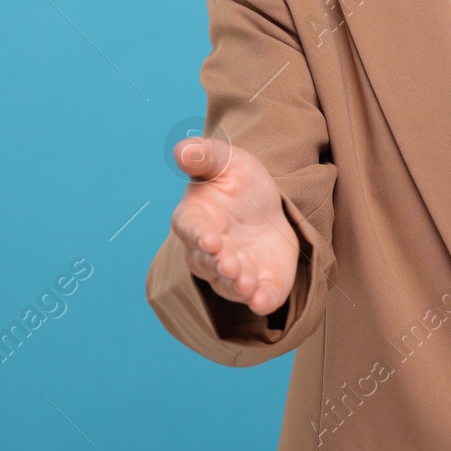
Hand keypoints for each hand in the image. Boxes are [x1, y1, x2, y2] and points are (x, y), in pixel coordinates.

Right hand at [170, 136, 299, 317]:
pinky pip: (257, 296)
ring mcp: (233, 269)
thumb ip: (205, 156)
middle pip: (209, 262)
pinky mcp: (260, 281)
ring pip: (229, 284)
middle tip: (231, 265)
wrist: (269, 204)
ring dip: (238, 285)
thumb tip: (181, 149)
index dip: (200, 235)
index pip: (192, 229)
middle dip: (220, 265)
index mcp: (196, 219)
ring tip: (247, 284)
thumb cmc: (237, 182)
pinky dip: (260, 300)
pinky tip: (263, 301)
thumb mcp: (227, 161)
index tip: (210, 239)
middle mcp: (208, 251)